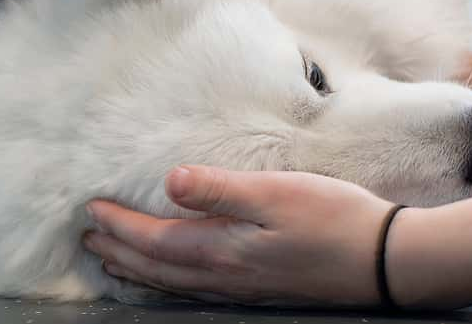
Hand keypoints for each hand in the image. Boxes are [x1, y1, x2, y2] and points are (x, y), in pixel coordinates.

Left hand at [84, 166, 393, 306]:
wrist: (381, 260)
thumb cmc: (332, 219)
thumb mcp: (276, 193)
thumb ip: (221, 189)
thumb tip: (169, 181)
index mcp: (222, 250)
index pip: (154, 240)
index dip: (119, 226)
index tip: (91, 208)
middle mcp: (224, 277)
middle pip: (155, 268)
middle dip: (119, 251)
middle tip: (89, 238)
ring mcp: (242, 288)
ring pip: (173, 285)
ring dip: (138, 271)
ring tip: (116, 262)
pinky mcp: (260, 290)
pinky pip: (196, 290)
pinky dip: (169, 283)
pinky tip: (177, 276)